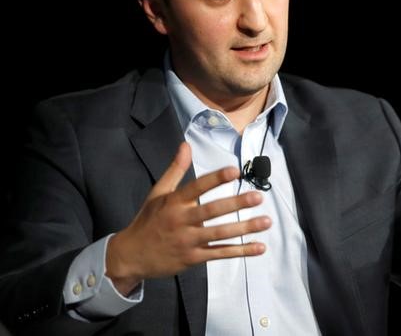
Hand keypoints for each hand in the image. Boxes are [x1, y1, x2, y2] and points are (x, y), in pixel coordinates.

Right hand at [106, 143, 270, 294]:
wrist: (131, 256)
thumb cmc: (148, 221)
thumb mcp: (158, 193)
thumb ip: (175, 170)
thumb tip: (186, 145)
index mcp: (174, 202)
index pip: (197, 187)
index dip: (215, 179)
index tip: (234, 171)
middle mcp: (181, 220)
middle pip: (212, 210)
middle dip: (236, 203)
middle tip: (258, 196)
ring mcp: (188, 241)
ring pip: (220, 234)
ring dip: (245, 228)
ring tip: (266, 221)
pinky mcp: (193, 258)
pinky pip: (220, 253)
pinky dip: (241, 251)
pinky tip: (259, 247)